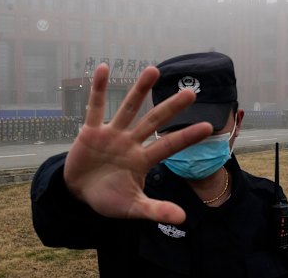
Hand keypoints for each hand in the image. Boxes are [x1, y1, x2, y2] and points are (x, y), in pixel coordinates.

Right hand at [64, 64, 212, 223]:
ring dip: (139, 90)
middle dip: (171, 108)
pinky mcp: (91, 131)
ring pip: (128, 108)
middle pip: (154, 121)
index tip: (208, 126)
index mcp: (142, 160)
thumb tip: (183, 219)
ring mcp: (112, 134)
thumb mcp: (132, 208)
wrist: (78, 193)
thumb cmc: (108, 199)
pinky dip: (98, 89)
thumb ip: (155, 210)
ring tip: (153, 70)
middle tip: (191, 92)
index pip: (169, 146)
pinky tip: (102, 68)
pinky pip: (94, 107)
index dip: (186, 136)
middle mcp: (131, 142)